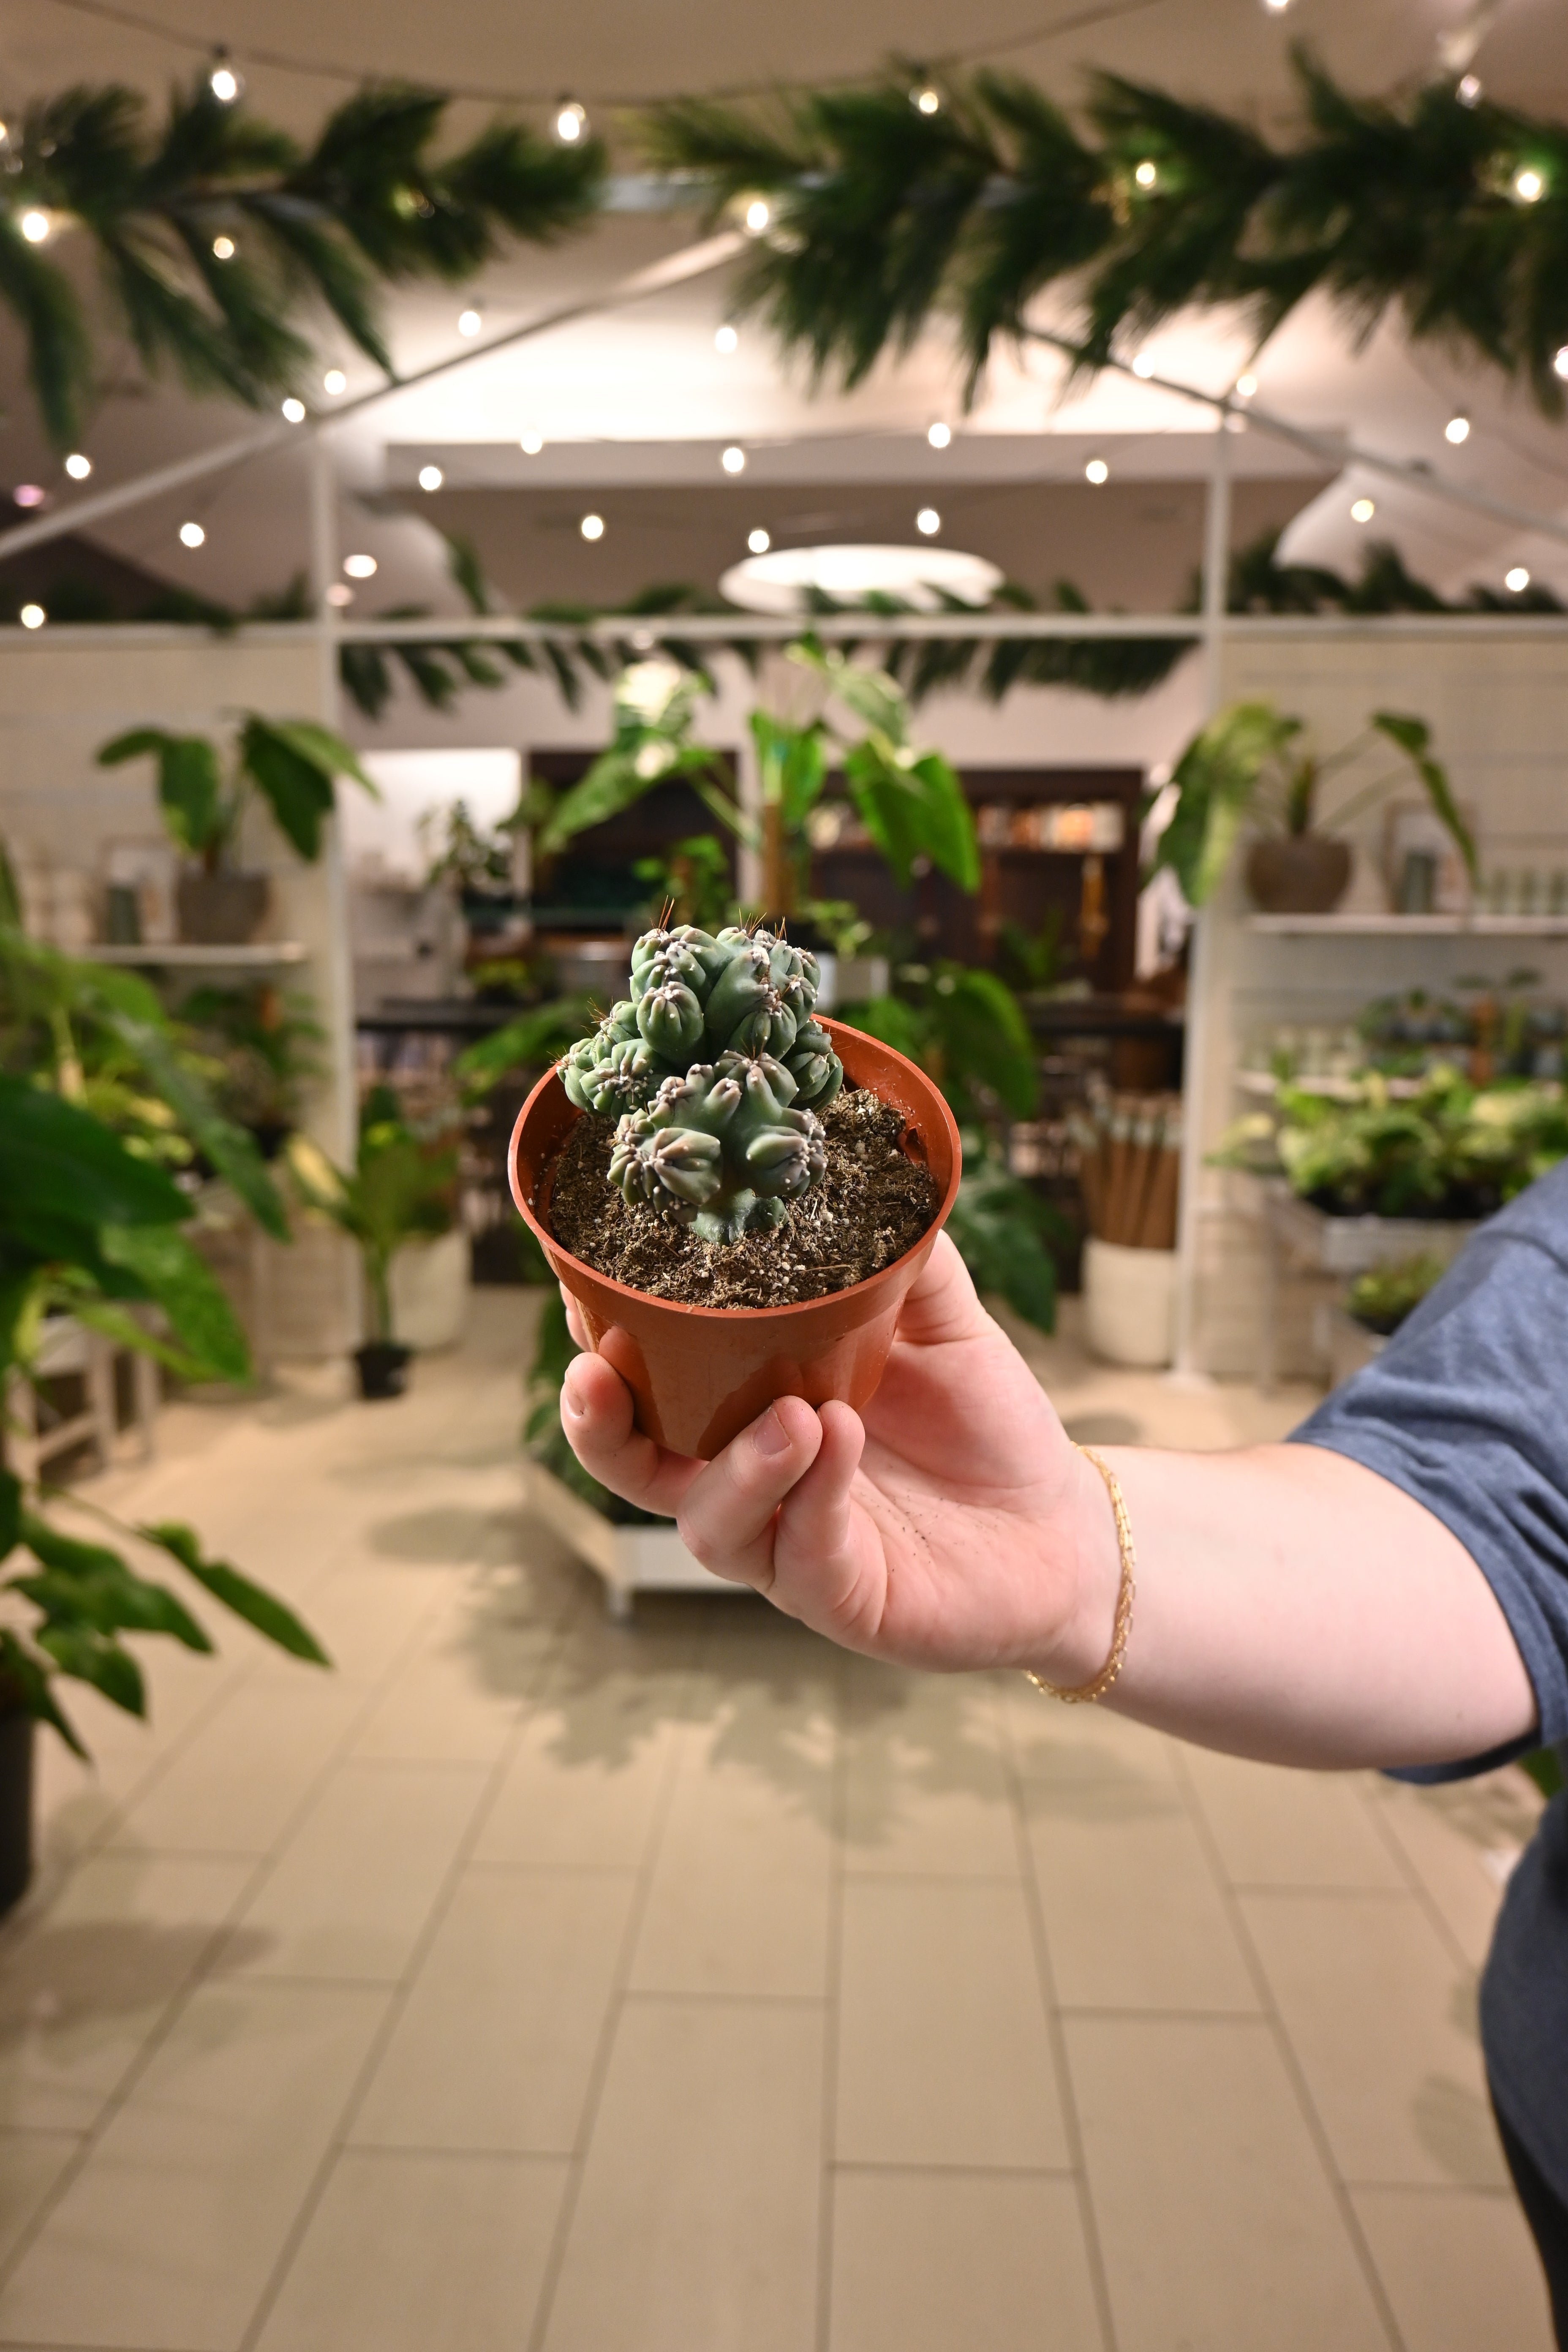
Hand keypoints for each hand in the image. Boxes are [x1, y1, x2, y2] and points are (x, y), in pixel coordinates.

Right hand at [558, 1234, 1119, 1675]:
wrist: (1060, 1524)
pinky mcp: (845, 1599)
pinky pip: (806, 1557)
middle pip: (636, 1466)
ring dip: (735, 1467)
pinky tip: (838, 1442)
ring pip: (710, 1523)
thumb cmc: (985, 1422)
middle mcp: (750, 1484)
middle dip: (600, 1424)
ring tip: (789, 1414)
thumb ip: (900, 1259)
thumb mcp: (942, 1321)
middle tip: (597, 1371)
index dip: (600, 1340)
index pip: (649, 1381)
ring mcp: (790, 1546)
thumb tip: (869, 1169)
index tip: (576, 1285)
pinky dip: (815, 1498)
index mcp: (747, 1411)